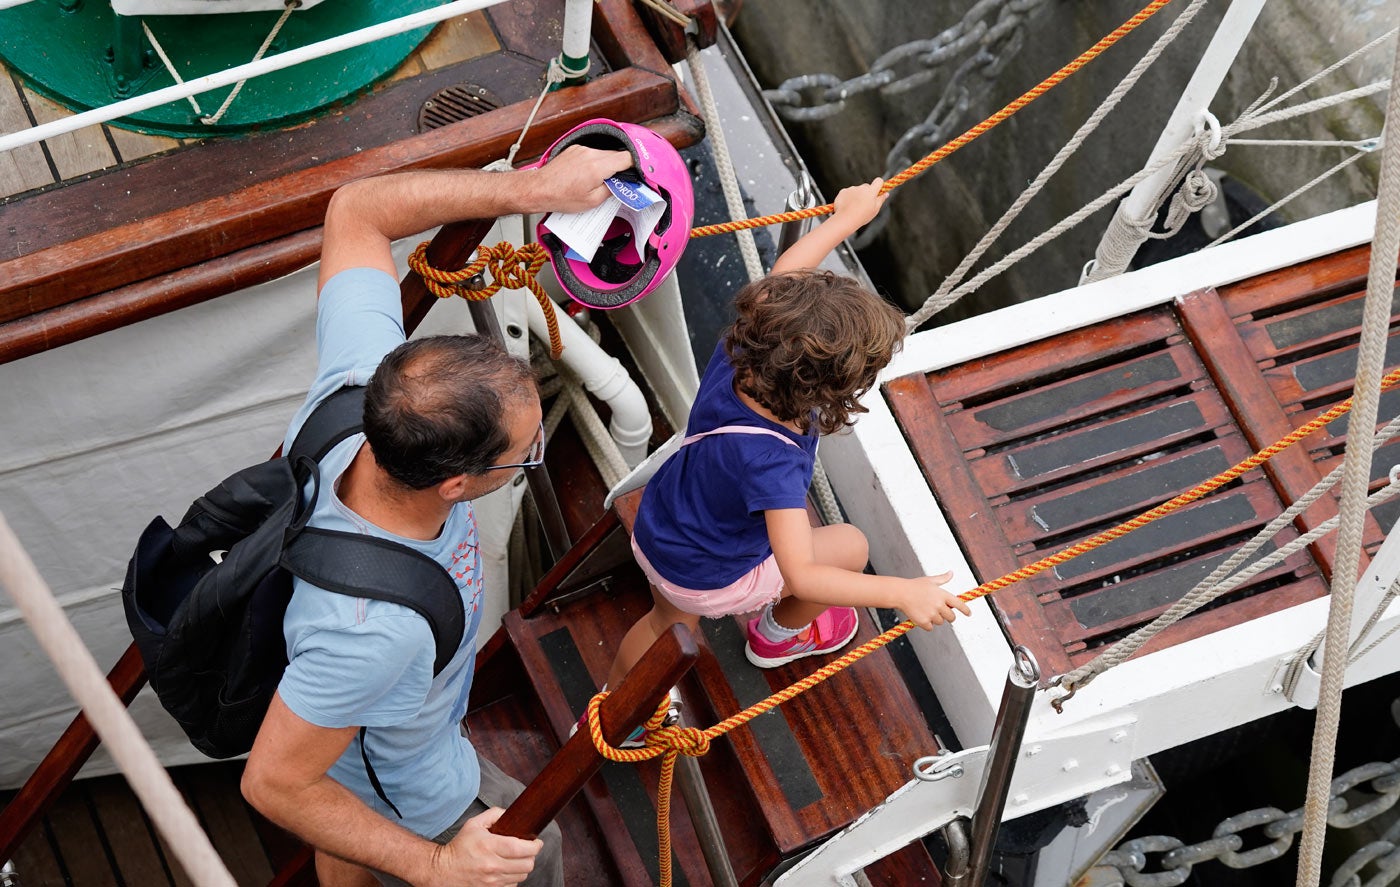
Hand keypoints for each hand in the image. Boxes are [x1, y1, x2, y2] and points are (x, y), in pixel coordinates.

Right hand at [422, 808, 541, 886]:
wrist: (443, 871)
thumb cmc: (459, 847)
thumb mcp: (473, 824)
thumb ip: (494, 814)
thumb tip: (511, 813)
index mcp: (489, 846)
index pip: (521, 848)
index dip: (535, 846)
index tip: (537, 842)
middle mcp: (492, 865)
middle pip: (527, 864)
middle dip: (531, 856)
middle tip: (527, 850)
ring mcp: (492, 881)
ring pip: (522, 876)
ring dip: (523, 867)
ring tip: (516, 859)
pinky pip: (513, 885)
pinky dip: (513, 877)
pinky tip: (507, 870)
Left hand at [524, 144, 633, 213]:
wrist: (539, 189)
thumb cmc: (562, 197)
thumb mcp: (592, 201)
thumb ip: (612, 190)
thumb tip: (623, 184)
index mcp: (597, 167)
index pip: (627, 158)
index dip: (635, 166)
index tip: (638, 173)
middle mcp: (590, 154)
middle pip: (617, 155)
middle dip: (621, 167)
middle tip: (621, 181)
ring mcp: (582, 149)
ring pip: (605, 154)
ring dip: (608, 165)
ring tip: (602, 180)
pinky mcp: (575, 149)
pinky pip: (593, 153)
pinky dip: (596, 162)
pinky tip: (589, 175)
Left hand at [831, 178, 886, 228]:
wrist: (845, 220)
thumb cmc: (862, 216)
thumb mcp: (875, 210)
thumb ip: (881, 200)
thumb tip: (886, 194)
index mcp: (871, 191)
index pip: (879, 181)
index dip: (879, 185)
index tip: (878, 191)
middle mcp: (861, 187)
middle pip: (866, 186)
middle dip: (867, 193)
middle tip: (865, 204)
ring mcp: (851, 189)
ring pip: (856, 190)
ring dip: (857, 196)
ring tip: (854, 208)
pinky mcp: (843, 191)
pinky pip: (847, 193)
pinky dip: (848, 198)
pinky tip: (847, 206)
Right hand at [898, 571, 971, 629]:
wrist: (900, 593)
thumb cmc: (915, 586)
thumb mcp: (930, 581)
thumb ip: (943, 578)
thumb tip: (951, 572)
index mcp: (943, 594)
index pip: (959, 604)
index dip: (965, 610)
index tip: (969, 614)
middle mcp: (939, 605)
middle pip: (951, 617)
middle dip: (948, 616)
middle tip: (941, 612)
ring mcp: (932, 614)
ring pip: (940, 622)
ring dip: (935, 619)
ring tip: (925, 610)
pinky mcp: (924, 622)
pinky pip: (930, 627)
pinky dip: (927, 624)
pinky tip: (920, 615)